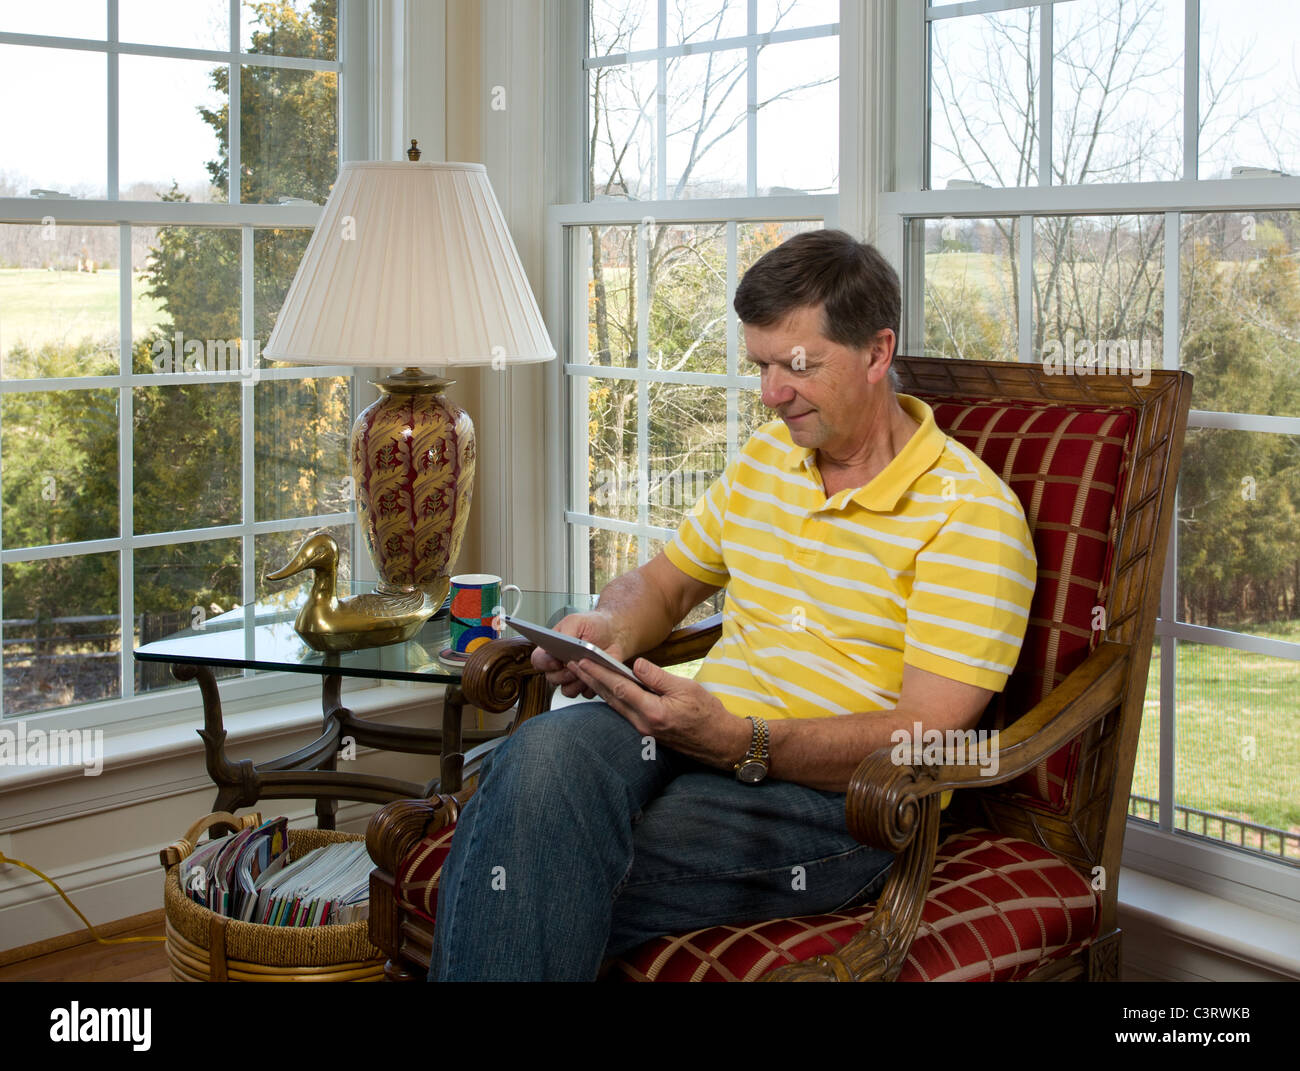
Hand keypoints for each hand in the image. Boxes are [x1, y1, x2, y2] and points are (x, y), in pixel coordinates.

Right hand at [529, 611, 624, 698]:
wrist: (614, 632)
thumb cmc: (593, 625)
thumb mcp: (577, 621)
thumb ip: (566, 632)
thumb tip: (560, 643)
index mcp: (552, 648)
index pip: (538, 661)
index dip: (544, 664)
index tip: (557, 661)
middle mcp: (560, 665)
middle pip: (551, 679)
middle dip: (563, 674)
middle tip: (575, 664)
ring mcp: (573, 676)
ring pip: (567, 690)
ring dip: (577, 682)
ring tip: (588, 669)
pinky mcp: (587, 684)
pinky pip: (585, 693)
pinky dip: (592, 686)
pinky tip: (598, 673)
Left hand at [568, 657, 749, 769]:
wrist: (719, 742)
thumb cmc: (708, 713)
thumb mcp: (687, 688)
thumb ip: (658, 677)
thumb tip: (636, 664)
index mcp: (653, 712)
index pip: (619, 688)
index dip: (599, 673)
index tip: (582, 660)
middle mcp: (643, 724)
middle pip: (610, 698)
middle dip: (590, 679)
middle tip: (571, 664)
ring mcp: (643, 730)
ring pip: (614, 705)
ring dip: (597, 688)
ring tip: (582, 673)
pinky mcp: (646, 731)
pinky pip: (623, 712)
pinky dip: (611, 698)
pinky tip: (605, 689)